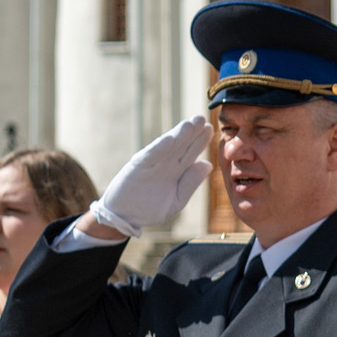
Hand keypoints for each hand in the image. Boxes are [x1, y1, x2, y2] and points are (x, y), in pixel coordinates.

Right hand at [85, 115, 211, 239]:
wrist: (125, 218)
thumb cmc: (151, 209)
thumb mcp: (177, 200)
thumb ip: (191, 183)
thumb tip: (208, 164)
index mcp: (176, 171)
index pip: (190, 153)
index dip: (200, 141)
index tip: (211, 129)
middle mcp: (165, 164)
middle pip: (180, 146)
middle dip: (191, 133)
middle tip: (202, 118)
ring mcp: (151, 165)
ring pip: (166, 147)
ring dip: (177, 135)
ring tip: (189, 124)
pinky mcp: (137, 169)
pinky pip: (149, 157)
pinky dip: (159, 148)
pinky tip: (169, 139)